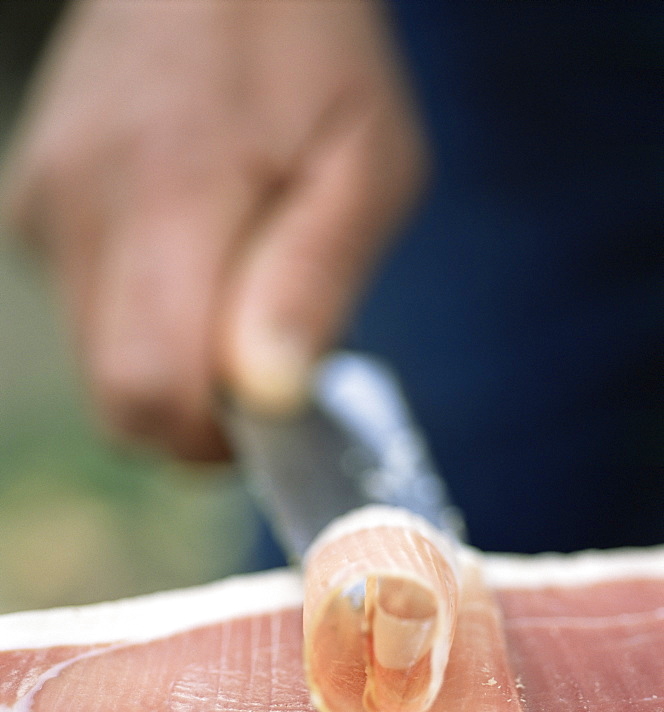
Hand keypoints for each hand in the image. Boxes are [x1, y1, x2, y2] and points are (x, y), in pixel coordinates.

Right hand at [2, 0, 427, 459]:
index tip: (272, 417)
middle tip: (264, 367)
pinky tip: (187, 249)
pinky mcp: (34, 204)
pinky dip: (145, 315)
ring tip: (232, 284)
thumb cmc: (312, 53)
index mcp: (171, 197)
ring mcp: (46, 207)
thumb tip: (265, 397)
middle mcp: (81, 210)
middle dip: (195, 417)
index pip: (150, 389)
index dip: (210, 438)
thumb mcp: (367, 162)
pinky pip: (89, 310)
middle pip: (118, 396)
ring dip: (175, 362)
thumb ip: (314, 281)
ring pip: (101, 361)